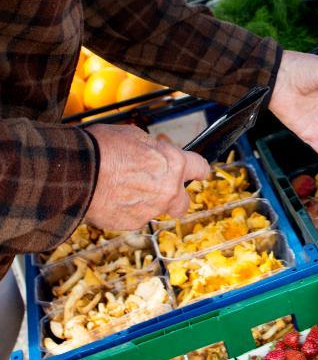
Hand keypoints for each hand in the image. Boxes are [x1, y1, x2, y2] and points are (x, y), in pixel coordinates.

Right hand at [85, 124, 209, 228]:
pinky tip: (112, 198)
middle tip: (160, 189)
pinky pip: (135, 218)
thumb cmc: (103, 148)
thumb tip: (155, 152)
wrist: (77, 173)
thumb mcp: (135, 136)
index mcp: (174, 164)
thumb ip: (153, 149)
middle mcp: (168, 190)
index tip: (198, 172)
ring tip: (125, 190)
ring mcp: (150, 210)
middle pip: (183, 202)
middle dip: (174, 197)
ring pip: (156, 210)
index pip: (200, 168)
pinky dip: (128, 211)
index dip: (198, 170)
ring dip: (147, 204)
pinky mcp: (131, 224)